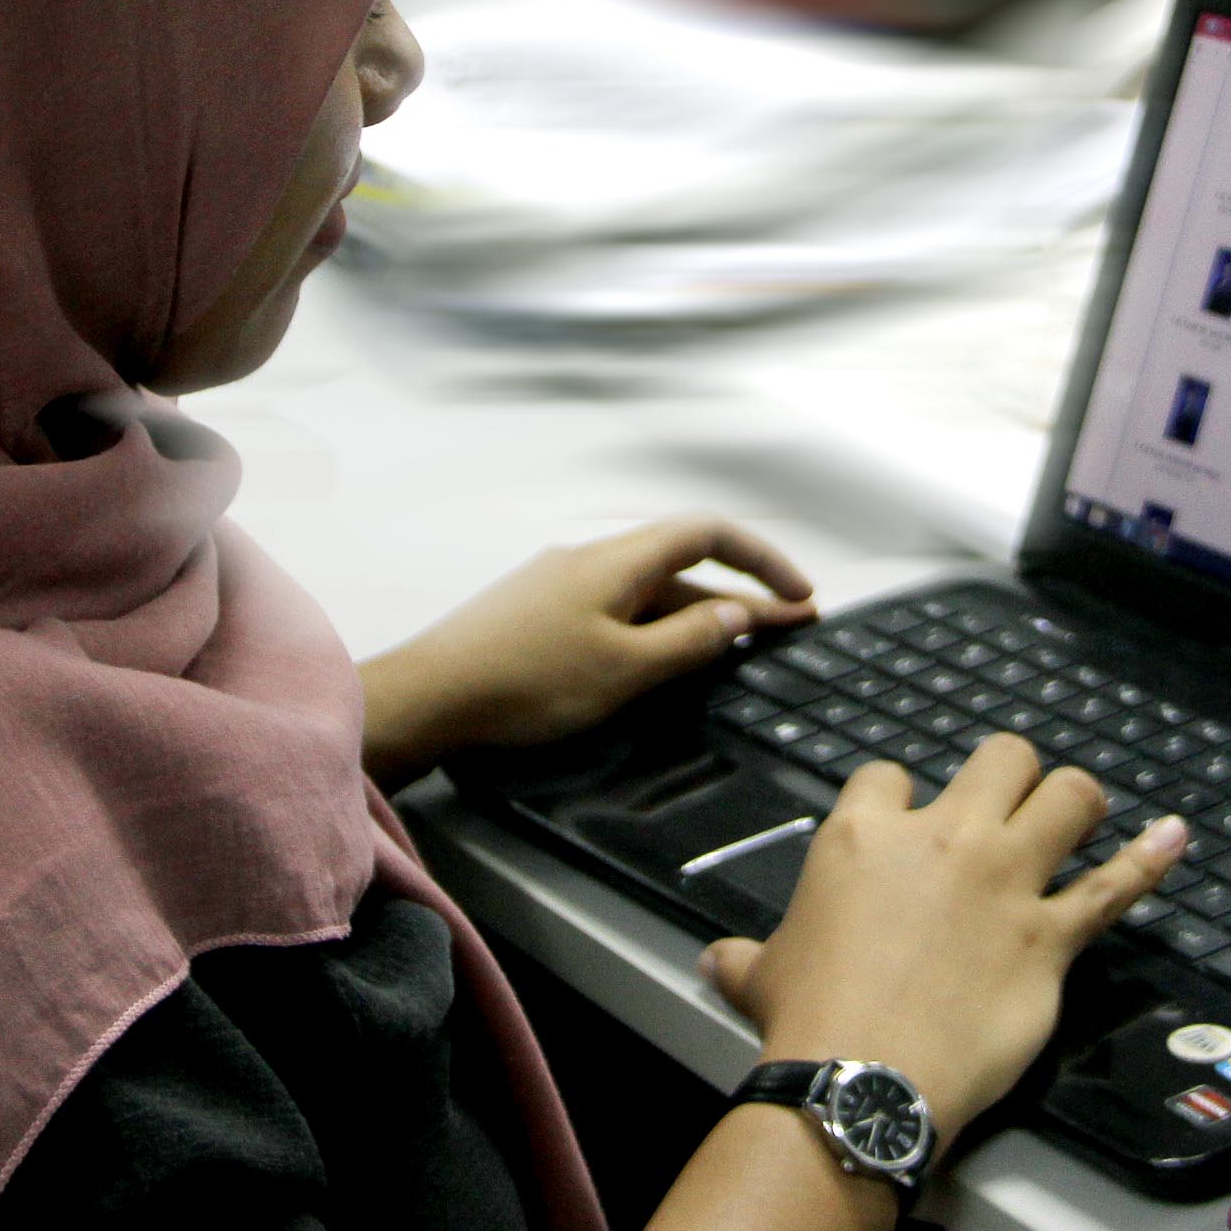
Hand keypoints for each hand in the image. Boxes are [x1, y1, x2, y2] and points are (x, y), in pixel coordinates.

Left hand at [357, 516, 815, 785]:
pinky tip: (665, 662)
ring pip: (649, 593)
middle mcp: (590, 560)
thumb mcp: (624, 669)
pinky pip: (616, 611)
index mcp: (616, 560)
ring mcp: (560, 585)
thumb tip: (739, 613)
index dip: (763, 559)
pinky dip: (656, 630)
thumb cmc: (525, 683)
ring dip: (699, 617)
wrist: (429, 698)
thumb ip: (688, 640)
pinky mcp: (538, 615)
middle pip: (682, 565)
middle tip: (790, 629)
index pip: (708, 532)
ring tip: (743, 649)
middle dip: (741, 595)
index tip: (801, 597)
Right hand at [699, 736, 1185, 1147]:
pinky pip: (1115, 886)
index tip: (908, 822)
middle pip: (1000, 758)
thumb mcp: (759, 975)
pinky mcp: (1050, 937)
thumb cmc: (809, 1022)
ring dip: (1075, 802)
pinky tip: (1174, 837)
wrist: (862, 1077)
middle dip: (1008, 774)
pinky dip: (1149, 859)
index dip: (903, 796)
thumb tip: (716, 962)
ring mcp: (1005, 883)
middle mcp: (943, 841)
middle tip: (1007, 804)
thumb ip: (745, 958)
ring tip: (1077, 814)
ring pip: (1068, 797)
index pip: (891, 775)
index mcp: (864, 836)